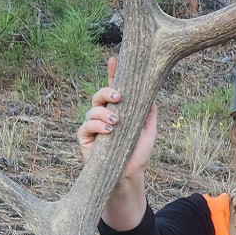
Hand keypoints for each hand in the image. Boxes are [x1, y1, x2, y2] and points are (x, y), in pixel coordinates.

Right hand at [78, 57, 157, 182]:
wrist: (129, 174)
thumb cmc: (138, 152)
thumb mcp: (149, 129)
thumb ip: (149, 111)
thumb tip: (151, 91)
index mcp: (118, 109)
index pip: (114, 88)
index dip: (112, 73)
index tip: (114, 60)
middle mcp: (103, 114)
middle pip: (99, 95)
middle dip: (106, 91)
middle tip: (118, 96)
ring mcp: (93, 125)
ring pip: (92, 109)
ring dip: (104, 113)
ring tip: (116, 122)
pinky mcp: (85, 138)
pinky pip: (85, 126)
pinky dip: (96, 126)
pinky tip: (107, 131)